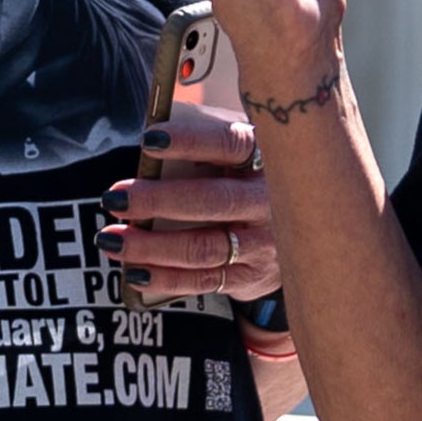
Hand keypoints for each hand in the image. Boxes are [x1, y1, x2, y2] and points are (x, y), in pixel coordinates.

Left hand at [108, 92, 285, 308]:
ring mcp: (265, 243)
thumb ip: (211, 145)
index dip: (191, 141)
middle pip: (213, 200)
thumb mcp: (246, 151)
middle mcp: (271, 201)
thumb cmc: (253, 177)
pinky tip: (134, 271)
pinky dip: (166, 278)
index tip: (149, 139)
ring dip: (152, 246)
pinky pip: (204, 281)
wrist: (309, 228)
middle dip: (158, 200)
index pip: (231, 143)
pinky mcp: (253, 275)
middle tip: (116, 198)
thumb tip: (152, 140)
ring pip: (204, 246)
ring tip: (112, 239)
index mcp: (269, 157)